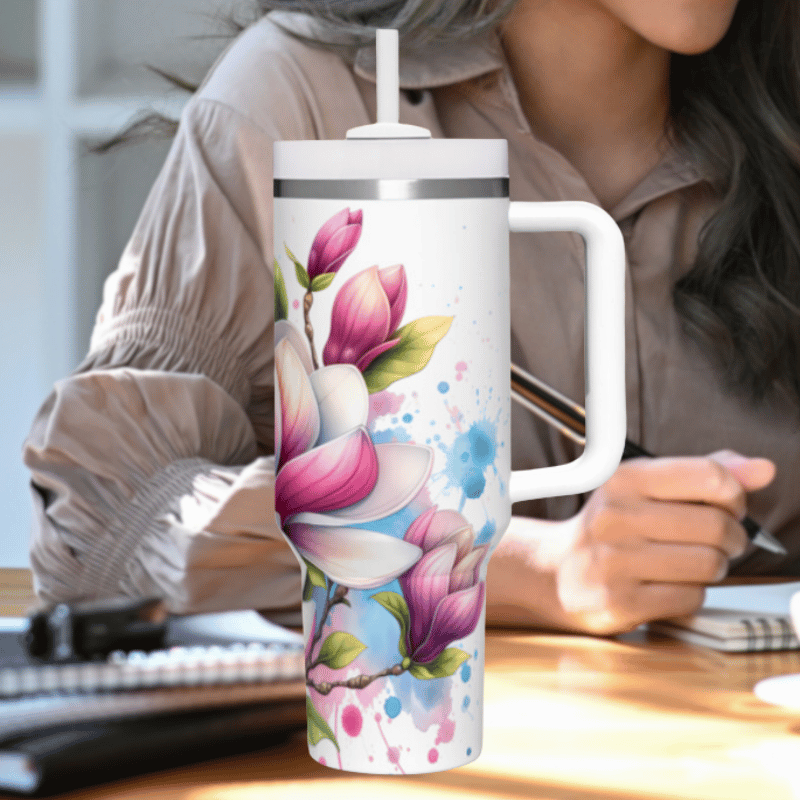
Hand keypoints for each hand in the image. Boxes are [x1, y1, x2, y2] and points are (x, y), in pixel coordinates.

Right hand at [553, 449, 775, 634]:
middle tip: (720, 541)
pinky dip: (692, 593)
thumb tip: (763, 470)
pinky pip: (690, 598)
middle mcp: (614, 516)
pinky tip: (672, 584)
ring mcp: (614, 561)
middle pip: (715, 525)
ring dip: (714, 567)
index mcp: (623, 479)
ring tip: (695, 562)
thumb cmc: (613, 528)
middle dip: (732, 537)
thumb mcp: (647, 489)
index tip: (728, 505)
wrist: (558, 572)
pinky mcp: (619, 601)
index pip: (709, 476)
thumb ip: (704, 475)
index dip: (734, 495)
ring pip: (708, 564)